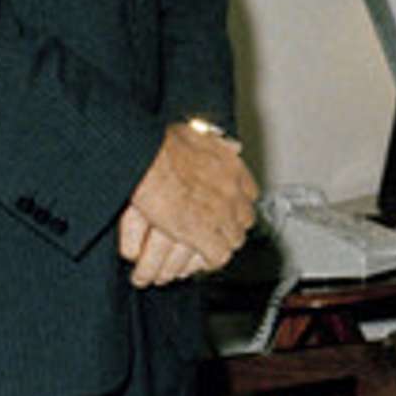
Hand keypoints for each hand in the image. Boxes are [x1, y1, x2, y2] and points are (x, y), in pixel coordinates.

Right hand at [120, 118, 257, 288]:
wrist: (146, 157)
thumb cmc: (160, 143)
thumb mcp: (193, 134)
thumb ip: (208, 141)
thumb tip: (214, 140)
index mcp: (231, 166)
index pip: (249, 193)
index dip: (238, 204)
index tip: (231, 208)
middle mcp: (231, 190)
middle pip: (245, 219)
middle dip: (232, 227)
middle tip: (219, 232)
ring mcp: (221, 213)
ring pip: (234, 240)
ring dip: (220, 245)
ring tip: (208, 251)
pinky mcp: (202, 233)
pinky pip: (217, 256)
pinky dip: (209, 261)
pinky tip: (201, 262)